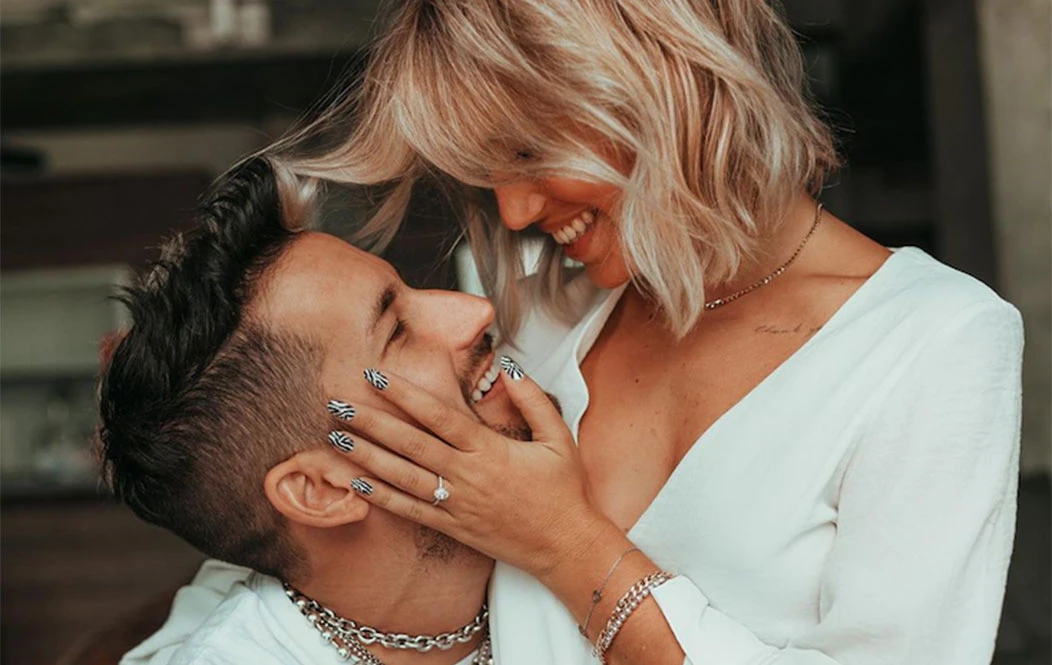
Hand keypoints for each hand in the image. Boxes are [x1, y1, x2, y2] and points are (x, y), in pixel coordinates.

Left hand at [330, 358, 610, 578]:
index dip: (406, 395)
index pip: (439, 416)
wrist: (567, 546)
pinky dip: (382, 498)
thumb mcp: (559, 438)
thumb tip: (510, 366)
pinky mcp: (453, 527)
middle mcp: (468, 476)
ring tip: (336, 438)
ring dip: (367, 457)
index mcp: (490, 450)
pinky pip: (411, 511)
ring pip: (403, 477)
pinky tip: (356, 484)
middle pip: (411, 444)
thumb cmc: (564, 490)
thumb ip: (533, 400)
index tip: (377, 376)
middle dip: (372, 422)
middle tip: (338, 403)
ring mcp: (457, 504)